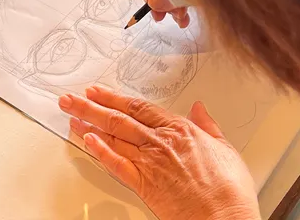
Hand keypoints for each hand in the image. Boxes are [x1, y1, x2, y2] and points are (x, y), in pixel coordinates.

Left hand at [59, 86, 260, 219]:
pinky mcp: (143, 184)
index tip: (98, 91)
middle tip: (71, 98)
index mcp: (179, 129)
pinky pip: (116, 164)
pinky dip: (100, 151)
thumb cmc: (228, 189)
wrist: (224, 217)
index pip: (138, 106)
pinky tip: (87, 141)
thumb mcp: (224, 148)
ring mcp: (149, 162)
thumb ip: (207, 125)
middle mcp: (160, 142)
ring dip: (89, 124)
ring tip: (71, 115)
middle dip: (91, 106)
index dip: (114, 97)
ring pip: (112, 137)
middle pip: (118, 117)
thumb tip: (199, 109)